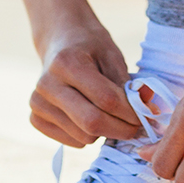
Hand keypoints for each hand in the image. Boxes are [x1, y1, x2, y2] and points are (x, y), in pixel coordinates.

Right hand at [31, 20, 140, 145]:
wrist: (60, 41)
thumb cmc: (91, 47)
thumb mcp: (112, 56)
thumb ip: (127, 84)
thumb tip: (148, 108)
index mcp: (67, 63)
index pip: (106, 100)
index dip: (130, 113)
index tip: (146, 116)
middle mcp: (47, 85)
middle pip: (91, 122)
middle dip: (121, 129)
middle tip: (136, 127)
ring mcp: (38, 103)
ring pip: (83, 136)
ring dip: (104, 132)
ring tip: (108, 114)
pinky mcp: (35, 118)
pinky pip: (71, 141)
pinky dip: (87, 135)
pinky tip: (88, 115)